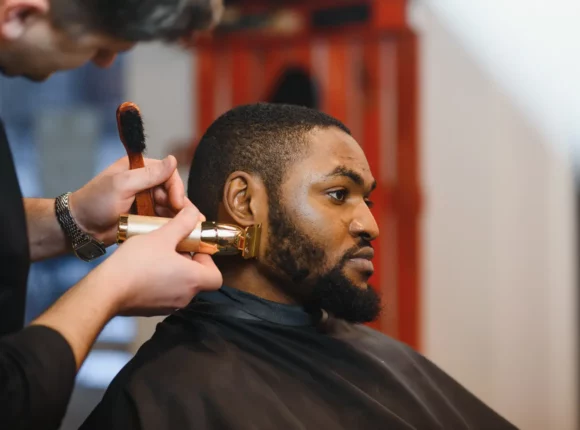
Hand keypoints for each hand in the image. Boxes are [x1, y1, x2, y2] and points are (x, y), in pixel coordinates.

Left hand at [69, 155, 189, 245]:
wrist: (79, 228)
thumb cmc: (95, 202)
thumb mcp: (122, 184)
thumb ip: (149, 174)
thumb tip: (173, 159)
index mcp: (139, 169)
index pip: (168, 174)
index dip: (176, 188)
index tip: (177, 202)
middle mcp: (144, 184)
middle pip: (172, 193)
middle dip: (181, 206)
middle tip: (189, 219)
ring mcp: (145, 202)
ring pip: (170, 208)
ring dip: (179, 217)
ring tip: (190, 229)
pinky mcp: (145, 218)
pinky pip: (163, 221)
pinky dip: (171, 226)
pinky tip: (180, 233)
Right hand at [94, 206, 221, 315]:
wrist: (106, 290)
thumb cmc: (137, 263)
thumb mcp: (162, 236)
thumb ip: (182, 223)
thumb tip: (193, 213)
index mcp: (194, 281)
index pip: (216, 276)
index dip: (208, 261)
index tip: (194, 248)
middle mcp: (185, 297)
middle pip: (197, 279)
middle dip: (188, 261)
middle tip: (174, 246)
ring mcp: (168, 306)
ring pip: (179, 285)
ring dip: (173, 270)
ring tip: (157, 253)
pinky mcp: (151, 309)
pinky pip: (163, 293)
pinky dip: (159, 281)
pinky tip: (144, 267)